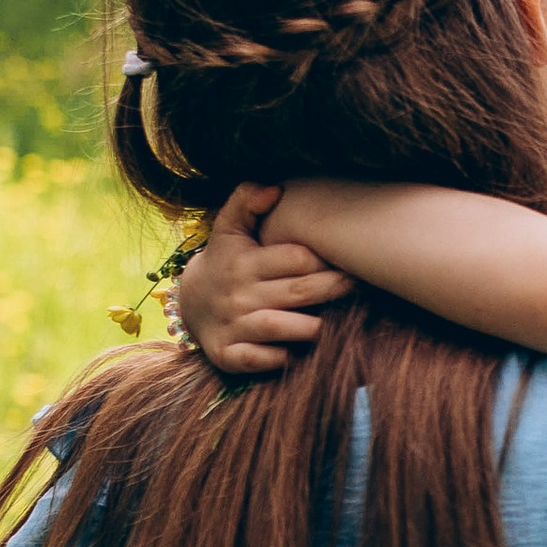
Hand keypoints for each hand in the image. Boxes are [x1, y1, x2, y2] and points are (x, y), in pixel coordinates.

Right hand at [171, 179, 352, 376]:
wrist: (189, 303)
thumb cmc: (226, 261)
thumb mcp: (229, 227)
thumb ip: (246, 202)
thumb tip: (273, 188)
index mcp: (245, 262)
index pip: (295, 259)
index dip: (324, 259)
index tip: (346, 258)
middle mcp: (239, 294)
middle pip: (298, 292)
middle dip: (333, 288)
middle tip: (357, 285)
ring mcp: (233, 325)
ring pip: (280, 326)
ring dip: (312, 327)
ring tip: (336, 323)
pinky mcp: (228, 354)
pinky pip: (257, 359)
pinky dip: (277, 358)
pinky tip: (295, 353)